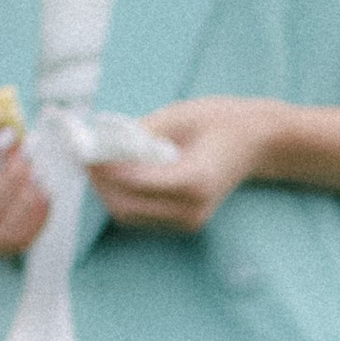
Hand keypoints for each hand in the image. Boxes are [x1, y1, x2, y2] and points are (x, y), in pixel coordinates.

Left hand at [89, 96, 284, 233]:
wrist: (255, 143)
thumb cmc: (219, 121)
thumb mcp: (177, 116)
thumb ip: (139, 134)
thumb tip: (100, 142)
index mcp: (195, 181)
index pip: (134, 182)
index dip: (104, 169)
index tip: (84, 151)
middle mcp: (192, 209)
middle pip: (126, 206)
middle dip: (100, 184)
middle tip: (86, 158)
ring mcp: (190, 221)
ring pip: (130, 216)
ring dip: (108, 193)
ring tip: (99, 165)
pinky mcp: (185, 224)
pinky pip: (141, 217)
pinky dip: (123, 198)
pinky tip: (118, 177)